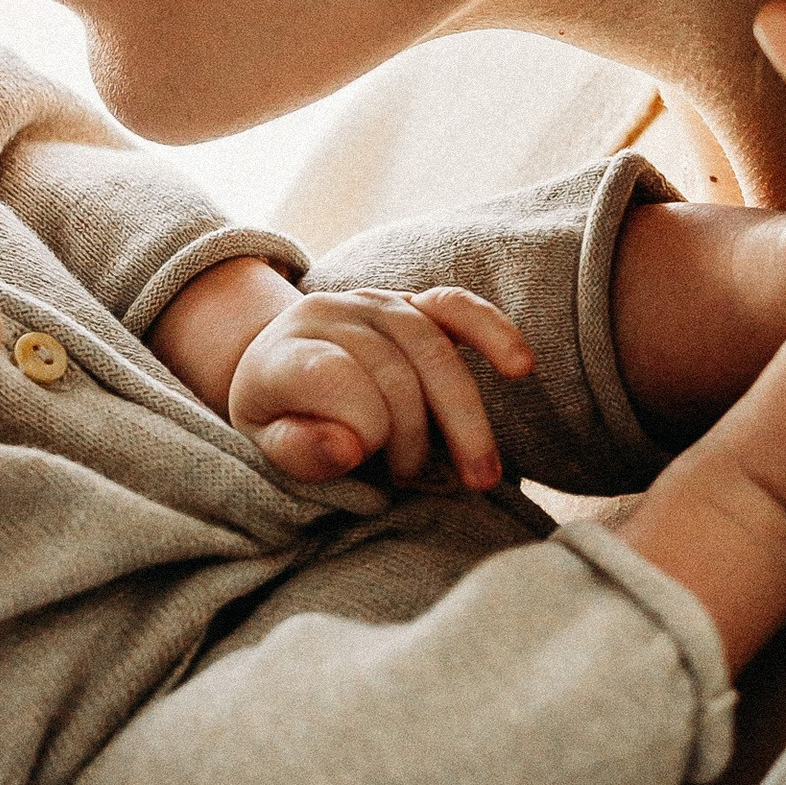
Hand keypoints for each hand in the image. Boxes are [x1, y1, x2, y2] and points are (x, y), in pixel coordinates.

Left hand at [227, 283, 532, 485]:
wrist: (278, 368)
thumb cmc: (280, 420)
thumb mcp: (265, 446)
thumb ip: (298, 450)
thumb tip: (347, 449)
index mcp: (282, 352)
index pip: (333, 379)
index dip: (359, 432)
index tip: (360, 465)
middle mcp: (329, 314)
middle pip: (393, 373)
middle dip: (411, 439)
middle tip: (409, 482)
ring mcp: (374, 303)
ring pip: (434, 352)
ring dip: (463, 420)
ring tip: (477, 476)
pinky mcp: (411, 303)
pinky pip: (456, 307)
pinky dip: (492, 333)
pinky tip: (520, 367)